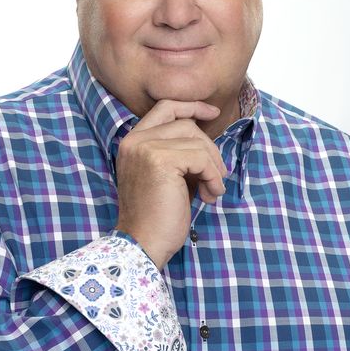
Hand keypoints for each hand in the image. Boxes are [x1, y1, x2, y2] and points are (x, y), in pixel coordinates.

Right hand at [114, 99, 227, 269]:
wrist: (143, 243)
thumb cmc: (158, 215)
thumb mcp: (166, 175)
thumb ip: (178, 152)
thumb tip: (206, 140)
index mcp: (133, 142)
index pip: (165, 108)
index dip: (192, 107)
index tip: (214, 113)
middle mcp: (135, 140)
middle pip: (186, 124)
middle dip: (209, 148)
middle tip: (216, 176)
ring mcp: (145, 148)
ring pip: (197, 141)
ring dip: (213, 167)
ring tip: (211, 190)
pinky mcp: (159, 160)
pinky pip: (201, 158)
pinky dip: (213, 177)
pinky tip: (209, 196)